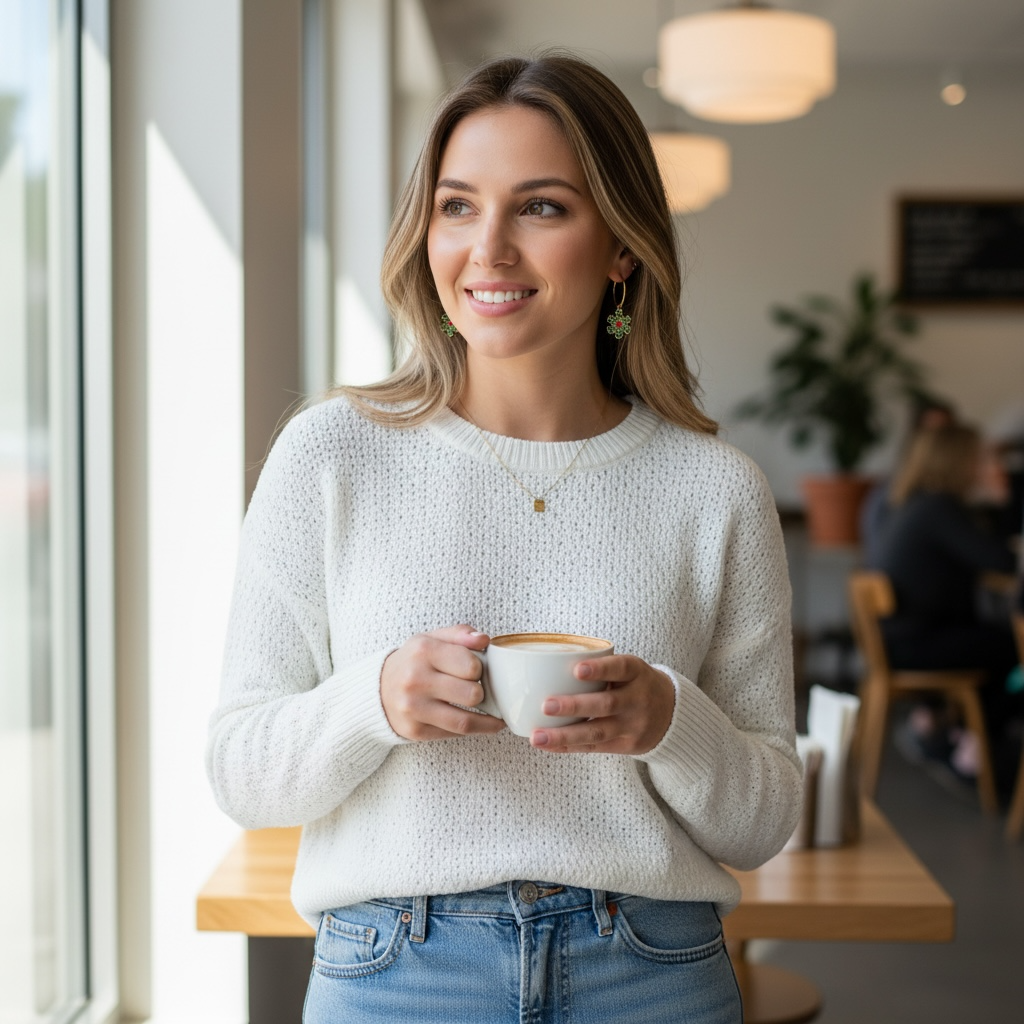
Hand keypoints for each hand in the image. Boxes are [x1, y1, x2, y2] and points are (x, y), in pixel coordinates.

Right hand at [381, 625, 505, 740]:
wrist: (377, 690)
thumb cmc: (413, 662)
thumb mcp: (431, 639)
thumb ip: (460, 634)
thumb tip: (484, 639)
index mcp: (423, 651)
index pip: (472, 666)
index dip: (480, 669)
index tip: (476, 670)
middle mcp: (415, 680)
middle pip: (472, 694)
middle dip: (480, 692)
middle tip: (476, 689)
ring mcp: (413, 708)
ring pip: (464, 721)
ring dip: (486, 719)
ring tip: (493, 715)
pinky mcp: (415, 731)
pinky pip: (453, 734)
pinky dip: (472, 730)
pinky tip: (481, 724)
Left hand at [529, 655, 674, 755]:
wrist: (672, 713)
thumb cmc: (634, 684)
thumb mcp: (629, 669)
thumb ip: (601, 667)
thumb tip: (547, 665)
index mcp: (636, 673)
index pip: (620, 668)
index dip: (599, 669)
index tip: (576, 670)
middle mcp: (638, 699)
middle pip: (606, 704)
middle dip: (574, 706)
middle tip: (545, 705)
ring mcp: (634, 725)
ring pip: (597, 731)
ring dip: (564, 734)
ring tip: (537, 736)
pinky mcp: (628, 745)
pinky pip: (595, 747)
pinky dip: (568, 746)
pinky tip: (547, 745)